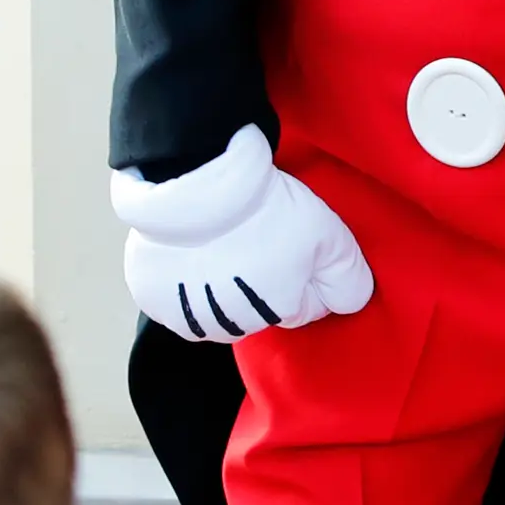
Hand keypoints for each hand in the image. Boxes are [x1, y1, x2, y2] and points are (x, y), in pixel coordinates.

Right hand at [112, 127, 372, 340]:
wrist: (198, 178)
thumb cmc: (266, 205)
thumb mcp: (330, 235)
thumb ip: (349, 280)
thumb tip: (351, 305)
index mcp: (279, 311)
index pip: (303, 306)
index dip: (302, 273)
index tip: (290, 243)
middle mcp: (233, 325)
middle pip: (258, 311)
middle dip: (262, 283)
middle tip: (254, 238)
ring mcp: (188, 316)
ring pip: (214, 311)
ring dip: (219, 287)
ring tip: (220, 244)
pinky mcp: (153, 299)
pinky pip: (173, 302)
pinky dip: (181, 284)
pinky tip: (188, 253)